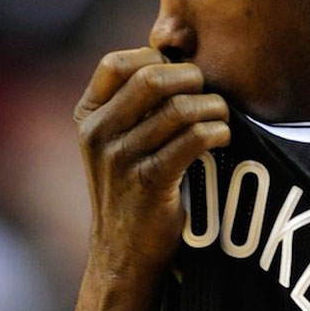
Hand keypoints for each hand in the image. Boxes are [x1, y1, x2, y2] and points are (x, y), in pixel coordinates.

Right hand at [74, 47, 229, 278]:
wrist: (122, 251)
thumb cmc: (128, 188)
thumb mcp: (111, 143)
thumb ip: (129, 105)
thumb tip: (173, 58)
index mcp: (87, 117)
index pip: (116, 64)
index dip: (154, 58)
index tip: (179, 74)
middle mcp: (98, 134)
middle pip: (151, 79)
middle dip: (190, 78)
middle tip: (207, 91)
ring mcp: (121, 159)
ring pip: (179, 109)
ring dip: (211, 106)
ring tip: (221, 115)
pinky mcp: (149, 182)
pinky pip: (193, 140)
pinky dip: (216, 132)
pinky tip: (222, 138)